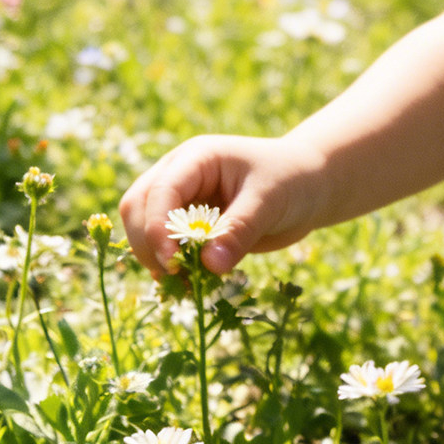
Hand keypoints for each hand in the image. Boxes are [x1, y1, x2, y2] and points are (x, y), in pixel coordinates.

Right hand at [118, 134, 325, 277]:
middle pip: (137, 206)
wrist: (307, 186)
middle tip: (175, 275)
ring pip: (142, 228)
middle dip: (148, 243)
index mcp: (196, 158)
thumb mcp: (269, 201)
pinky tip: (189, 285)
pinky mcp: (187, 225)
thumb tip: (210, 266)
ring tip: (184, 284)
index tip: (173, 263)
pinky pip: (162, 247)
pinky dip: (169, 267)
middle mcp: (179, 175)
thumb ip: (239, 230)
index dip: (158, 227)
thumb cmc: (290, 180)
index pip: (161, 190)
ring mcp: (180, 200)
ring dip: (154, 258)